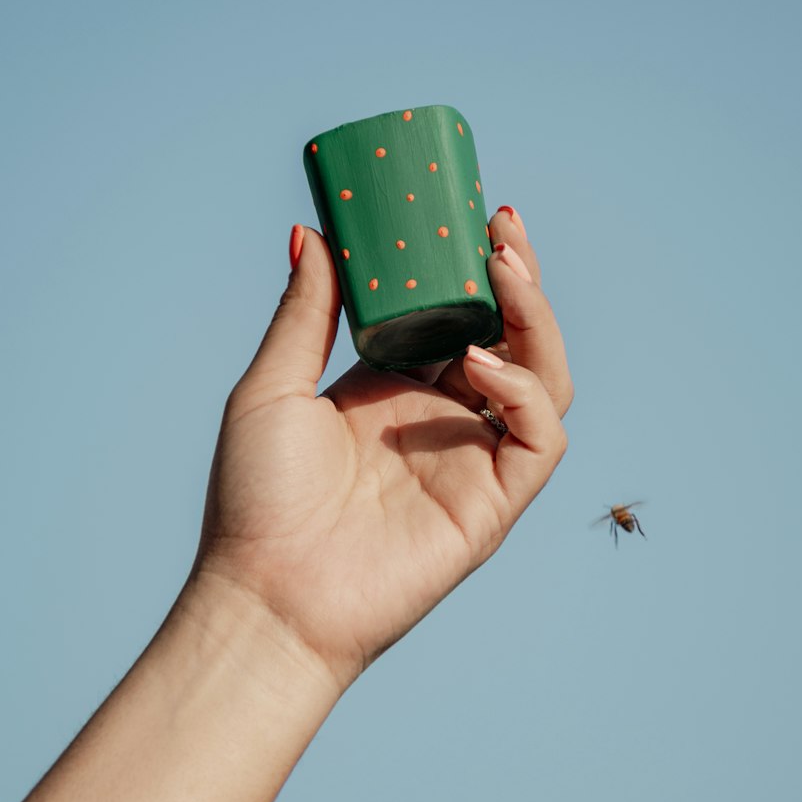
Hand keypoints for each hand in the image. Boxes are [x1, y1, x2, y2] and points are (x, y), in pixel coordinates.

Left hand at [190, 206, 572, 692]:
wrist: (264, 594)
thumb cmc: (257, 499)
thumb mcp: (273, 388)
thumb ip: (307, 312)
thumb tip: (315, 230)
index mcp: (395, 386)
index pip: (456, 310)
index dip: (471, 262)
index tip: (468, 207)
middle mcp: (442, 416)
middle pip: (511, 333)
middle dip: (517, 275)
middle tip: (501, 223)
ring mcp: (472, 457)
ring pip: (544, 377)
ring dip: (536, 318)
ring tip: (504, 267)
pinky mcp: (493, 502)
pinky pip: (541, 438)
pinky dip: (526, 392)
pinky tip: (481, 363)